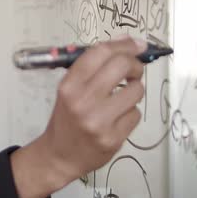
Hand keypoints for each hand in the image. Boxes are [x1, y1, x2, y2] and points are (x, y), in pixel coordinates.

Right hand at [11, 36, 146, 197]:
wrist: (59, 156)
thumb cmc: (66, 118)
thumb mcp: (69, 89)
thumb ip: (94, 66)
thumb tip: (126, 42)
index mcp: (69, 85)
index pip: (100, 52)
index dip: (123, 44)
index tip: (137, 44)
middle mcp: (82, 101)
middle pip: (121, 66)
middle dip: (134, 64)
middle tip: (134, 70)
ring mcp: (99, 121)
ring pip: (136, 91)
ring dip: (134, 90)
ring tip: (122, 97)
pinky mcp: (113, 138)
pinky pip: (136, 114)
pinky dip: (131, 112)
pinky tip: (118, 118)